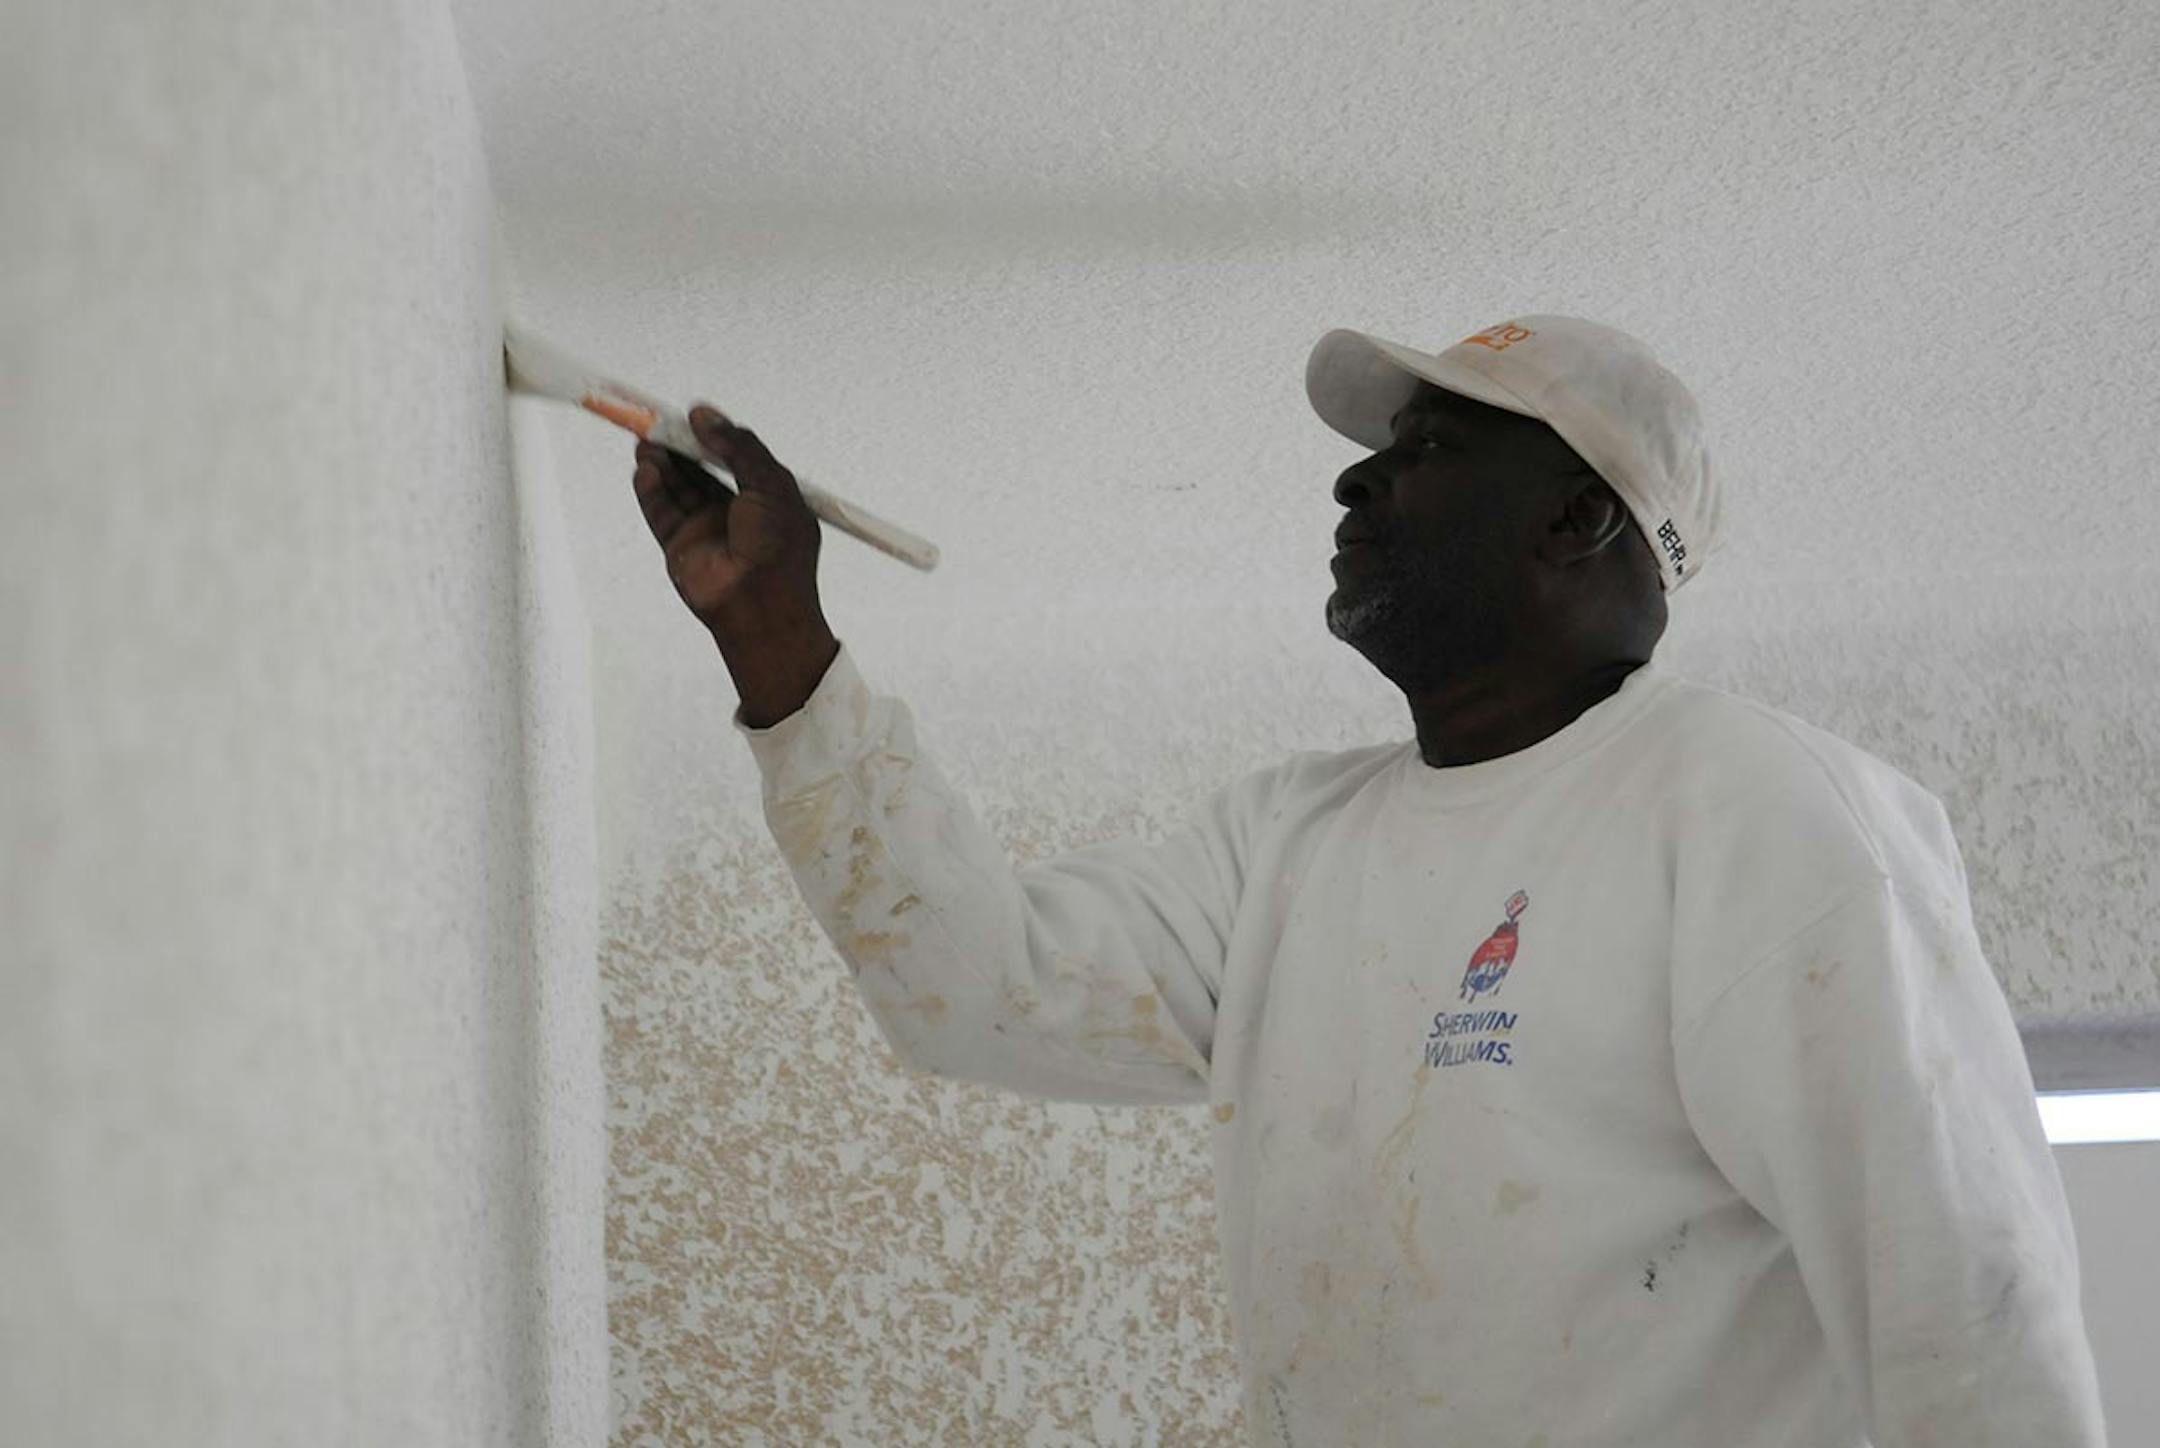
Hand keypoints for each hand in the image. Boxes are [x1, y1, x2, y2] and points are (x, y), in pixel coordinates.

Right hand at [632, 406, 837, 724]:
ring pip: (677, 487)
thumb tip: (705, 415)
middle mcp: (736, 513)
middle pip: (700, 470)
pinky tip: (645, 471)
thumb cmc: (778, 549)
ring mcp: (706, 530)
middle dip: (680, 447)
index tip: (691, 415)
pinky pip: (661, 512)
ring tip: (646, 443)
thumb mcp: (771, 485)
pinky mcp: (681, 548)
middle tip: (658, 424)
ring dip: (661, 464)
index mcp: (766, 498)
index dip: (713, 437)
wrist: (761, 606)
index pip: (735, 458)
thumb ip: (740, 447)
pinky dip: (650, 490)